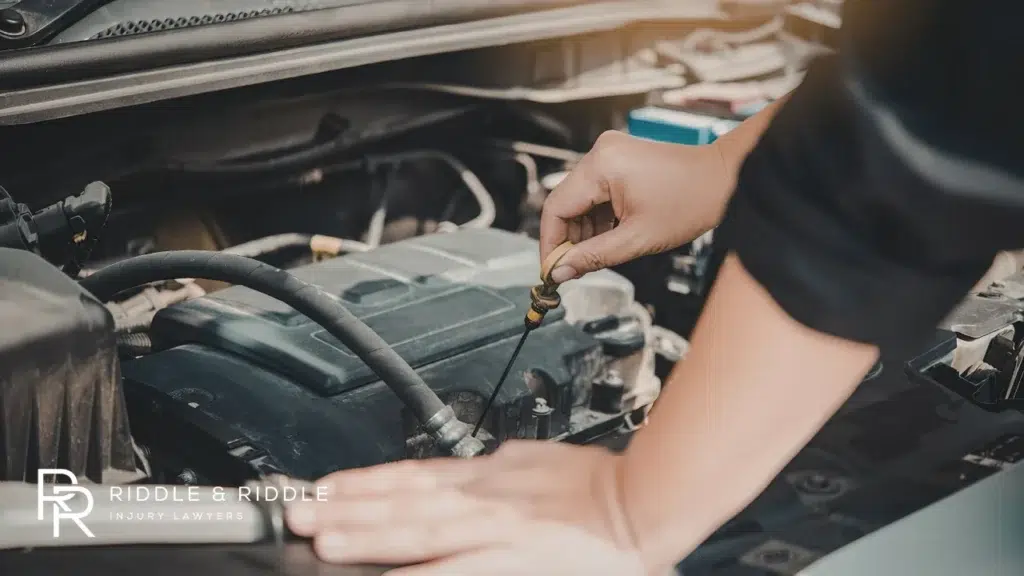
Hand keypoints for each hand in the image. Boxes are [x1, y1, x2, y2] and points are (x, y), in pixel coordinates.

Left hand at [285, 441, 644, 574]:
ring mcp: (497, 529)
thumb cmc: (598, 486)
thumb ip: (499, 466)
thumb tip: (472, 467)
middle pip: (405, 499)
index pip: (414, 474)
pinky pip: (459, 569)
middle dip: (348, 506)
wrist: (643, 502)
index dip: (365, 481)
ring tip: (322, 537)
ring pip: (421, 530)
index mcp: (489, 473)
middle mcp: (484, 497)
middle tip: (297, 511)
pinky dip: (422, 574)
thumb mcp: (537, 461)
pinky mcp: (515, 560)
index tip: (325, 486)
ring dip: (368, 533)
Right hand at [539, 130, 733, 282]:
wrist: (726, 178)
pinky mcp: (620, 159)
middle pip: (565, 203)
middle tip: (571, 270)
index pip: (555, 208)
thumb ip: (593, 257)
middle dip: (567, 239)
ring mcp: (610, 154)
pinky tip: (607, 237)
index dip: (550, 244)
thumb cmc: (692, 202)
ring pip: (580, 200)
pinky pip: (596, 192)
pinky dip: (597, 217)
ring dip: (583, 230)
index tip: (551, 271)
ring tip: (595, 256)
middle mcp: (600, 153)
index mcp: (601, 166)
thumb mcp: (637, 239)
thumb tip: (560, 272)